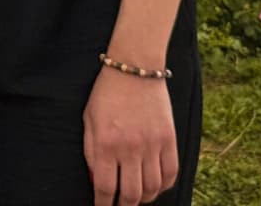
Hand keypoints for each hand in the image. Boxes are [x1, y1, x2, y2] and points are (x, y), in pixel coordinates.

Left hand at [83, 66, 178, 204]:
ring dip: (145, 199)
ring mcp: (152, 145)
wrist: (134, 68)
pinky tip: (155, 186)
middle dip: (124, 205)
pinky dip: (164, 186)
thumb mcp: (89, 120)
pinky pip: (171, 173)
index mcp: (106, 143)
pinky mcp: (169, 139)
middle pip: (132, 194)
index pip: (106, 187)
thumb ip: (91, 151)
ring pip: (153, 188)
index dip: (104, 204)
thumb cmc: (106, 93)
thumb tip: (96, 180)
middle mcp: (130, 148)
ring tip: (137, 198)